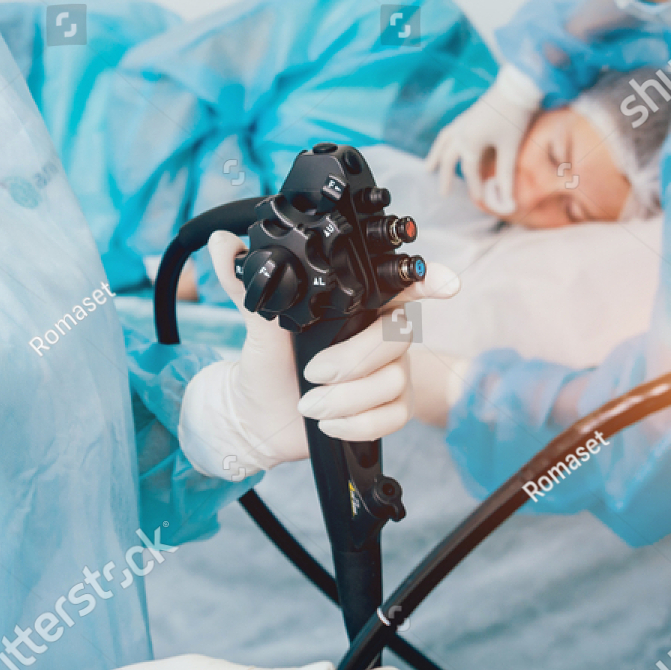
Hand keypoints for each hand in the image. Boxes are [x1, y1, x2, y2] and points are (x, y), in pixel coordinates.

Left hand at [177, 231, 459, 478]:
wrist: (259, 415)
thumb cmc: (266, 364)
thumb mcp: (255, 324)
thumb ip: (245, 283)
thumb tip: (222, 245)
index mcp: (357, 305)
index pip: (401, 284)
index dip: (430, 280)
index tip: (448, 284)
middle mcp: (380, 333)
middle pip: (398, 336)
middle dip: (354, 360)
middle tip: (312, 373)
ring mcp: (389, 372)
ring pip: (392, 381)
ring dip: (346, 398)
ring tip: (309, 405)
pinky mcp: (389, 408)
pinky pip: (392, 416)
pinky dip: (357, 423)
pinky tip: (329, 424)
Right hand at [425, 64, 542, 214]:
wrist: (518, 86)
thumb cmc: (515, 117)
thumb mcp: (510, 148)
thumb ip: (506, 176)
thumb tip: (507, 201)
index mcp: (470, 141)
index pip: (470, 170)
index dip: (474, 186)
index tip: (479, 200)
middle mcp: (461, 132)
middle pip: (450, 158)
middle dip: (446, 176)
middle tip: (443, 193)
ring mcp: (463, 121)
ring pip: (444, 142)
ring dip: (436, 156)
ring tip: (428, 169)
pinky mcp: (468, 114)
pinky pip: (449, 131)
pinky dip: (444, 141)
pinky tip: (447, 144)